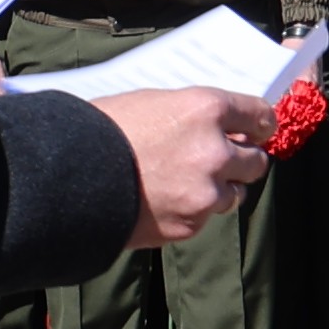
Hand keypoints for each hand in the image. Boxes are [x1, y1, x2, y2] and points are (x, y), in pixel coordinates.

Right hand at [93, 86, 266, 244]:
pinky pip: (205, 217)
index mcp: (205, 110)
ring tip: (191, 184)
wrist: (68, 180)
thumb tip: (219, 127)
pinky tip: (166, 201)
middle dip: (244, 159)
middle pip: (256, 160)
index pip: (258, 114)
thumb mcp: (150, 104)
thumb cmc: (101, 130)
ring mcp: (204, 193)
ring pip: (235, 194)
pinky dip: (193, 211)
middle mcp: (214, 152)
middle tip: (230, 159)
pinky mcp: (189, 225)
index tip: (260, 129)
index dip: (260, 122)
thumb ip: (191, 116)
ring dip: (220, 189)